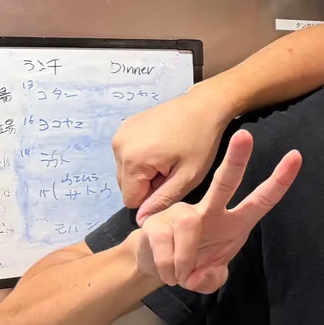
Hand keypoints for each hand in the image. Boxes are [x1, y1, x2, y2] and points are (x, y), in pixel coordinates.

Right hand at [114, 83, 234, 222]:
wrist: (206, 104)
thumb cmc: (202, 141)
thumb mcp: (188, 177)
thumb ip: (163, 200)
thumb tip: (142, 220)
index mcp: (131, 160)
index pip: (131, 200)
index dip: (153, 197)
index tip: (172, 181)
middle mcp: (118, 146)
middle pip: (127, 185)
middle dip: (148, 184)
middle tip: (173, 168)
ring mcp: (119, 133)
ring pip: (127, 171)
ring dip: (146, 171)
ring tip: (169, 156)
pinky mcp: (125, 125)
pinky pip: (128, 155)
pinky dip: (143, 157)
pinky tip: (163, 146)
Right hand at [133, 130, 301, 292]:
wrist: (154, 266)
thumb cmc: (190, 264)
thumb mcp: (208, 278)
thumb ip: (211, 280)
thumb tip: (198, 274)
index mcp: (235, 222)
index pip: (262, 199)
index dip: (279, 181)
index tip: (296, 156)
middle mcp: (211, 211)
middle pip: (226, 182)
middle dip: (236, 159)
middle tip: (245, 134)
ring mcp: (183, 212)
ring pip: (189, 225)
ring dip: (184, 261)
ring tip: (179, 274)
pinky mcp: (158, 219)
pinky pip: (167, 244)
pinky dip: (169, 267)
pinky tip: (166, 269)